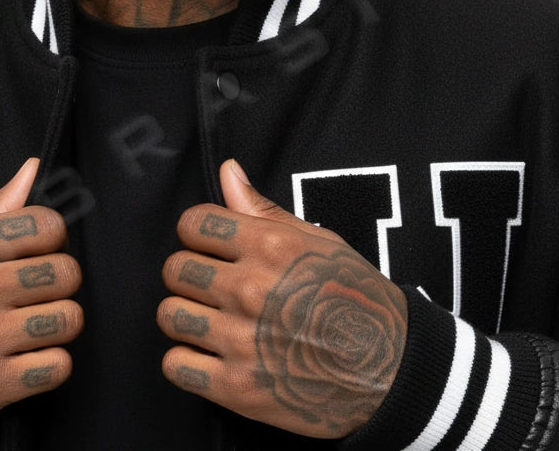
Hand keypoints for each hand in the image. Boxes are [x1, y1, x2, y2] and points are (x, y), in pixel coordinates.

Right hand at [0, 158, 82, 432]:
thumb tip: (32, 168)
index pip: (47, 225)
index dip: (52, 237)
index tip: (41, 249)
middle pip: (65, 272)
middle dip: (60, 280)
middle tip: (39, 289)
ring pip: (67, 319)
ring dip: (58, 322)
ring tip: (36, 322)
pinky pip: (57, 367)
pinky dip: (50, 364)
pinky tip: (29, 356)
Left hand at [158, 159, 405, 438]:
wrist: (388, 369)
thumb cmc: (353, 296)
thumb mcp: (318, 240)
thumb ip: (263, 208)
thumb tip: (227, 170)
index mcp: (268, 247)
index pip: (193, 224)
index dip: (196, 231)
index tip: (206, 244)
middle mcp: (249, 290)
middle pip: (175, 269)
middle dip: (187, 272)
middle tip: (207, 284)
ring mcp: (241, 341)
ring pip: (169, 315)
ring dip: (183, 315)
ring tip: (205, 318)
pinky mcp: (237, 388)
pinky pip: (176, 365)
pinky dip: (185, 361)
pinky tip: (207, 355)